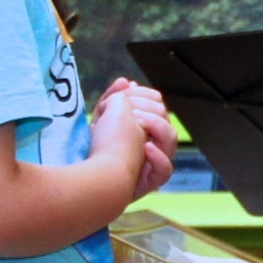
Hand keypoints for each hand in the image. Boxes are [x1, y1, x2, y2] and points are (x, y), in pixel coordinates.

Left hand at [94, 79, 175, 197]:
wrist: (91, 179)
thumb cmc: (98, 149)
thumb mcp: (102, 117)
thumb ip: (114, 97)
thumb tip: (127, 81)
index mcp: (144, 127)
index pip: (157, 105)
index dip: (146, 95)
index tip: (129, 90)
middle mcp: (153, 143)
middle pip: (166, 118)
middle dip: (150, 108)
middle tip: (131, 110)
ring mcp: (155, 163)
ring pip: (172, 138)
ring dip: (156, 126)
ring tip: (136, 122)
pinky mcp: (153, 181)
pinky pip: (167, 169)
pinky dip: (158, 157)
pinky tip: (145, 148)